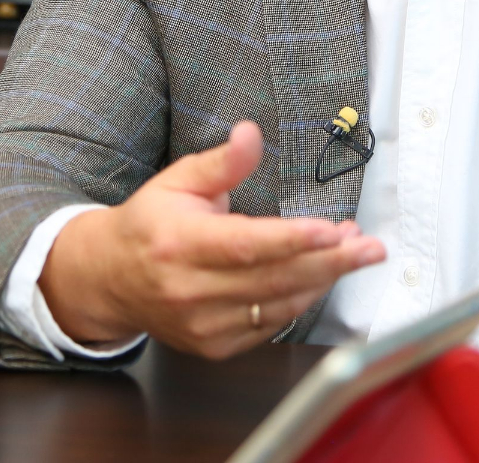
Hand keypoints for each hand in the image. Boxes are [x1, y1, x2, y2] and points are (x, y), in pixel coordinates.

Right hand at [39, 121, 384, 358]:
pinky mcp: (214, 345)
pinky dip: (301, 299)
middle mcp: (190, 290)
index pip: (245, 245)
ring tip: (355, 251)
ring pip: (278, 305)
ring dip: (323, 278)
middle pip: (273, 279)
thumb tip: (251, 133)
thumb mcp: (177, 180)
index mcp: (179, 244)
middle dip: (330, 262)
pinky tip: (321, 275)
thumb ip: (221, 162)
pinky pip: (271, 325)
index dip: (293, 240)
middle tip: (370, 246)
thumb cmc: (148, 225)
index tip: (333, 230)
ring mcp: (203, 324)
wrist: (108, 280)